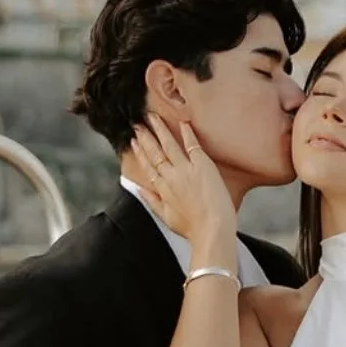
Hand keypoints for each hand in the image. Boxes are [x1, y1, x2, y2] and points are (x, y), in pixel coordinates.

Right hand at [132, 116, 235, 246]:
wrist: (212, 230)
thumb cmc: (193, 228)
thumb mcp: (166, 217)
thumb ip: (151, 200)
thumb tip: (138, 189)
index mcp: (162, 189)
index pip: (147, 165)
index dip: (139, 152)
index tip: (133, 141)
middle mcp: (171, 176)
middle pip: (154, 152)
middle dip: (144, 136)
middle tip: (137, 122)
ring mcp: (186, 169)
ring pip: (168, 144)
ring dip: (159, 129)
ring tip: (152, 116)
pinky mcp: (202, 166)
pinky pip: (192, 144)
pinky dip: (187, 132)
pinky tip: (182, 121)